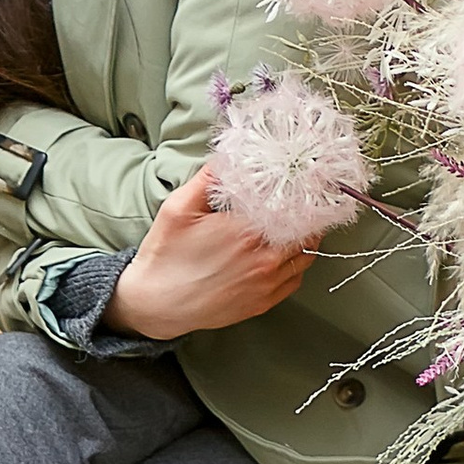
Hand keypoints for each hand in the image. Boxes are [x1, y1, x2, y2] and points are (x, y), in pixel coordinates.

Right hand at [106, 162, 312, 341]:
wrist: (155, 305)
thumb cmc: (165, 259)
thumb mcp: (179, 208)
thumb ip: (208, 178)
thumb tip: (229, 157)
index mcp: (247, 232)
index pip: (294, 206)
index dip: (300, 193)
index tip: (298, 185)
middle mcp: (264, 259)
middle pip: (307, 232)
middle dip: (305, 216)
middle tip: (299, 204)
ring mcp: (266, 284)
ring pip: (306, 257)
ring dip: (303, 241)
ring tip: (292, 228)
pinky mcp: (263, 302)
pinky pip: (295, 280)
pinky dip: (294, 266)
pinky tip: (281, 255)